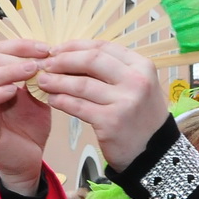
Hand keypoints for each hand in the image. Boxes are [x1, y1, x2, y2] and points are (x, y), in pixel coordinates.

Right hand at [0, 40, 51, 195]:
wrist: (27, 160)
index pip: (1, 50)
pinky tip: (13, 91)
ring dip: (8, 71)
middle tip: (40, 59)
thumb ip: (38, 79)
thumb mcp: (38, 98)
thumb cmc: (29, 128)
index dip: (22, 45)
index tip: (46, 48)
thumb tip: (49, 56)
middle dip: (17, 56)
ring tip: (30, 70)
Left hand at [35, 41, 167, 171]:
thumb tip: (72, 57)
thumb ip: (111, 70)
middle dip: (64, 60)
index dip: (76, 46)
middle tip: (46, 64)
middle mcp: (136, 81)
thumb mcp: (136, 86)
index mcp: (142, 66)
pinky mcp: (111, 122)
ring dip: (57, 81)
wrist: (154, 152)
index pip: (103, 47)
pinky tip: (52, 99)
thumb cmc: (141, 116)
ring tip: (43, 81)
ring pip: (81, 84)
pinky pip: (78, 106)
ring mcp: (124, 101)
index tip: (57, 50)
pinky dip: (61, 101)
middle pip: (91, 60)